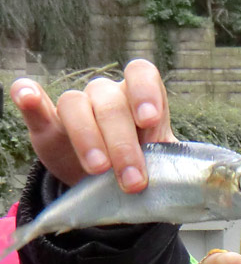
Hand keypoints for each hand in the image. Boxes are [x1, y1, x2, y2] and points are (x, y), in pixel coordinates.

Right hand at [10, 59, 175, 189]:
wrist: (109, 189)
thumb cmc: (142, 172)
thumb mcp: (161, 169)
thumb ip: (170, 167)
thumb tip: (189, 184)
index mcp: (140, 100)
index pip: (142, 74)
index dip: (145, 92)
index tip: (150, 121)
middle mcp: (109, 96)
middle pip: (111, 101)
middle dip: (123, 143)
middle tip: (133, 180)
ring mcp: (78, 107)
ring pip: (76, 103)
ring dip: (88, 137)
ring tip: (98, 169)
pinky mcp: (48, 123)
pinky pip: (34, 102)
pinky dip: (29, 97)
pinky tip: (28, 97)